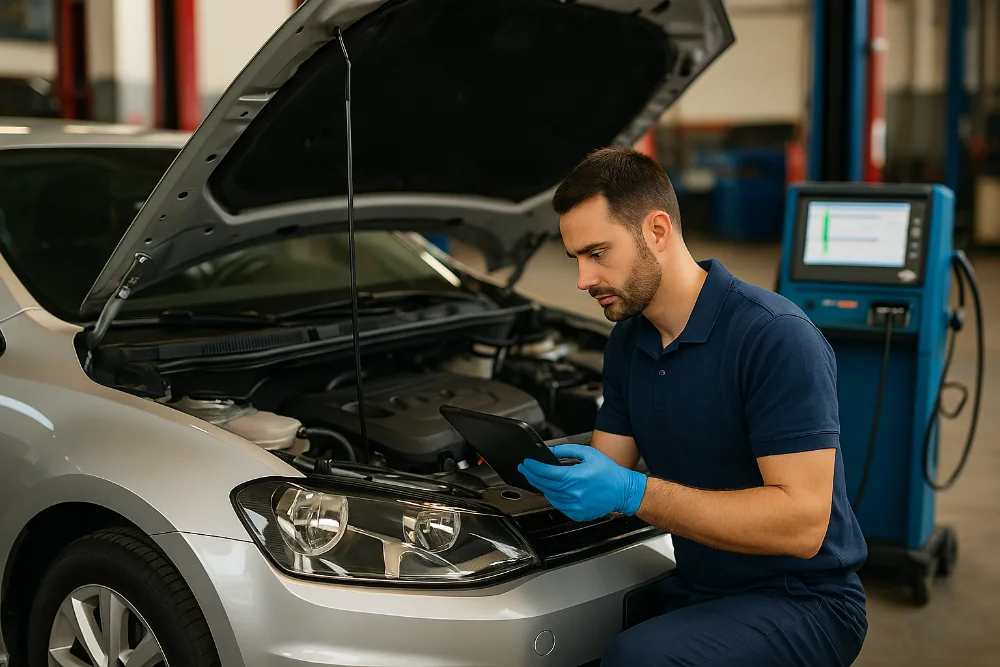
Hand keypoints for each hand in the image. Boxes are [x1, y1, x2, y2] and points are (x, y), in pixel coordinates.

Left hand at [517, 444, 646, 521]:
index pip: (546, 473)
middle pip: (544, 484)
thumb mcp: (588, 454)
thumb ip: (566, 450)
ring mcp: (574, 506)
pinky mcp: (577, 514)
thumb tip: (550, 451)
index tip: (526, 463)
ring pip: (549, 496)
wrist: (623, 491)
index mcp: (575, 477)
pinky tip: (552, 489)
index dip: (533, 467)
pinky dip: (553, 497)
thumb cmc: (609, 473)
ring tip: (537, 477)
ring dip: (541, 486)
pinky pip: (558, 505)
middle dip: (532, 475)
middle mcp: (573, 493)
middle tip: (525, 468)